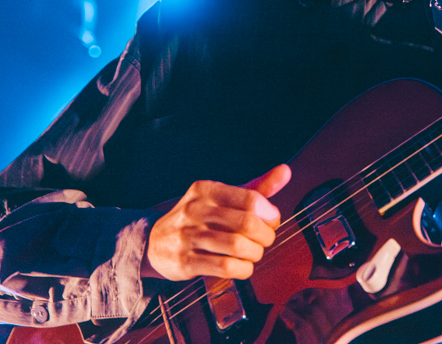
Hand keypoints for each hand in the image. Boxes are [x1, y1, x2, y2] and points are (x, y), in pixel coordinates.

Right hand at [141, 164, 291, 281]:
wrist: (155, 241)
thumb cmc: (199, 218)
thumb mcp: (223, 197)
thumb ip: (256, 187)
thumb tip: (285, 171)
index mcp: (207, 190)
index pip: (251, 199)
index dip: (270, 214)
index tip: (272, 221)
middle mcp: (196, 210)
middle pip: (247, 224)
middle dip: (266, 236)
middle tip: (266, 240)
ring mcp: (188, 236)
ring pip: (238, 246)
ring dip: (255, 253)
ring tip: (254, 253)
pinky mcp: (185, 262)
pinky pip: (224, 267)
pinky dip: (242, 269)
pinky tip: (243, 266)